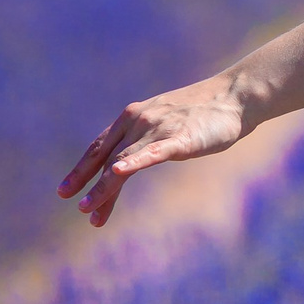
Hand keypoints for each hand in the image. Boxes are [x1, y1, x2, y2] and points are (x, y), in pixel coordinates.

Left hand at [58, 76, 246, 228]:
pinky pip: (152, 153)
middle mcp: (139, 121)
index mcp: (133, 116)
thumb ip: (149, 135)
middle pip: (105, 155)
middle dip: (83, 179)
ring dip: (103, 187)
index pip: (101, 146)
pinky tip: (119, 173)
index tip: (68, 189)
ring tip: (87, 208)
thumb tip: (137, 154)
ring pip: (123, 161)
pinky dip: (133, 163)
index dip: (83, 168)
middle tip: (68, 200)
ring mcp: (158, 129)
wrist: (236, 95)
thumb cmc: (206, 112)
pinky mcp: (181, 138)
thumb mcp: (167, 119)